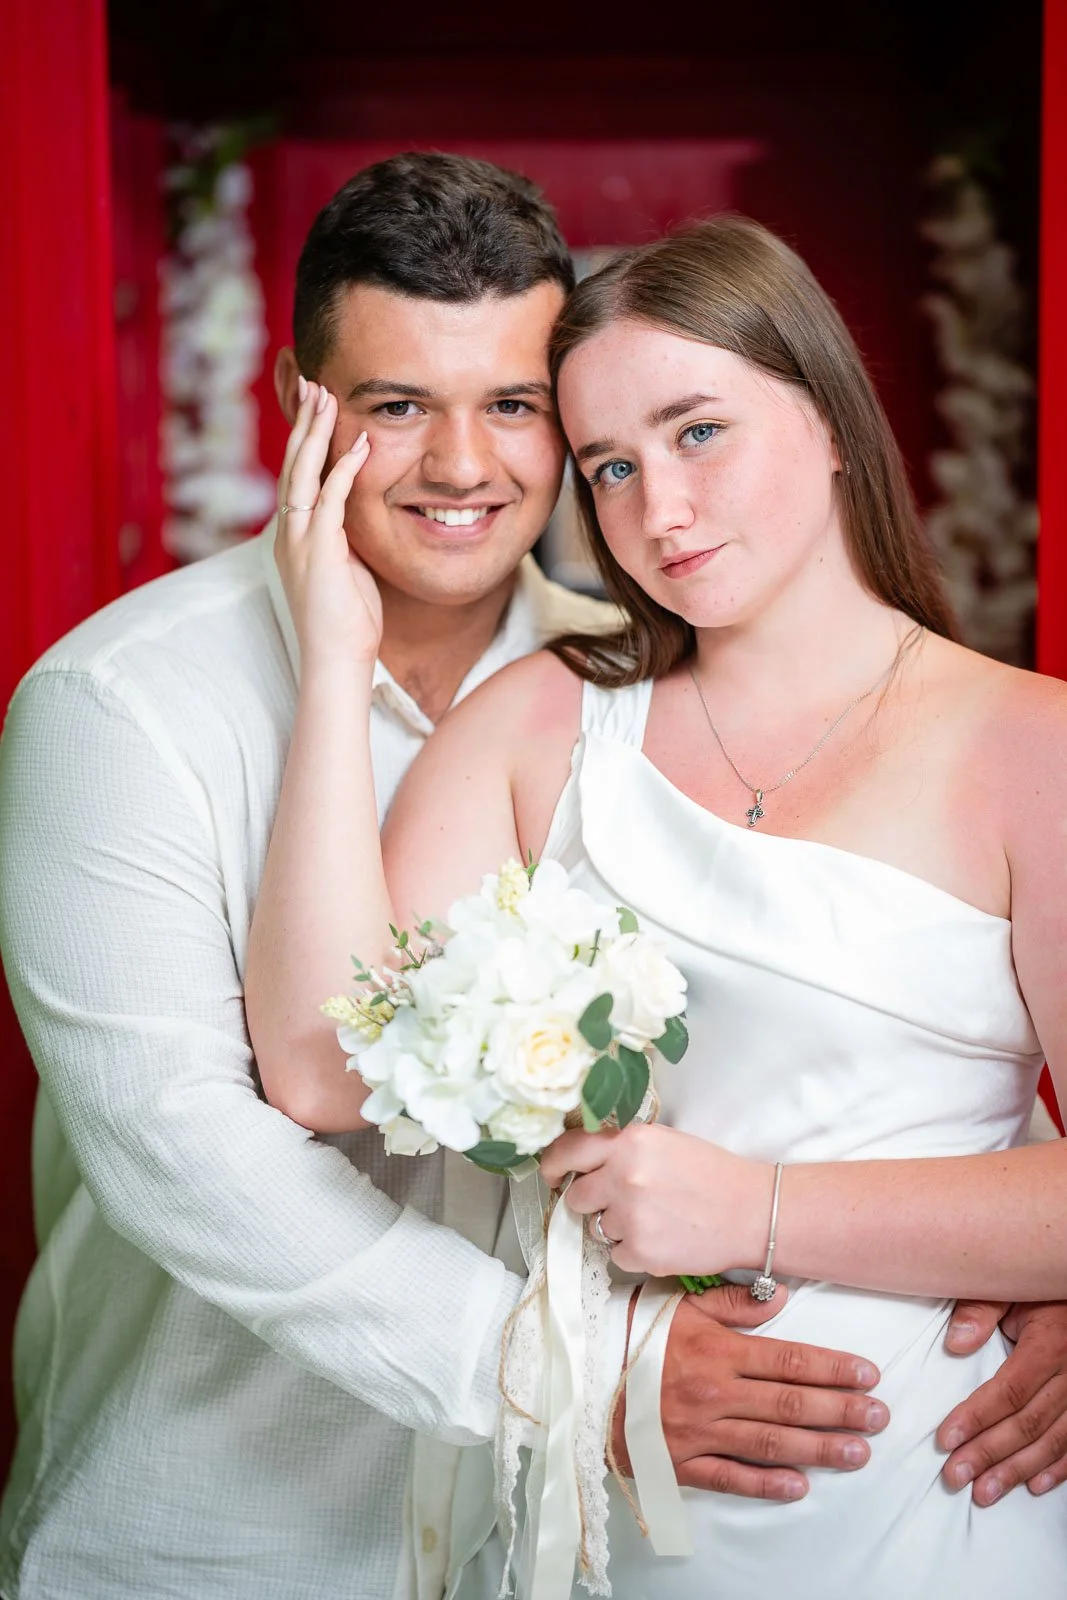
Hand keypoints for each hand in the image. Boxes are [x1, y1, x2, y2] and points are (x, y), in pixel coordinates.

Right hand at [275, 377, 380, 669]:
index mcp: (294, 536)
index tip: (312, 405)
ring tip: (325, 397)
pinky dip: (343, 470)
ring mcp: (300, 542)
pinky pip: (329, 501)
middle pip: (291, 464)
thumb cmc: (346, 623)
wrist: (336, 660)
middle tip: (311, 382)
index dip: (302, 438)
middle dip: (302, 422)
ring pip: (302, 474)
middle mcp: (289, 534)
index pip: (295, 475)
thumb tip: (355, 518)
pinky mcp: (319, 553)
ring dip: (315, 433)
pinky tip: (358, 445)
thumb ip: (344, 539)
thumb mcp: (345, 570)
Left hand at [541, 1123, 764, 1276]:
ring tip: (654, 1219)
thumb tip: (581, 1163)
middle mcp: (623, 1176)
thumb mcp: (663, 1142)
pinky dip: (634, 1252)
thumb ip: (621, 1148)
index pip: (567, 1151)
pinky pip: (616, 1256)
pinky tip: (663, 1238)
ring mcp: (630, 1217)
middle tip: (625, 1201)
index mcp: (628, 1141)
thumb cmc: (711, 1174)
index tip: (552, 1176)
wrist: (752, 1211)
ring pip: (596, 1228)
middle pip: (577, 1197)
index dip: (553, 1165)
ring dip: (616, 1227)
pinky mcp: (641, 1253)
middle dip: (594, 1201)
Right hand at [610, 1282, 888, 1500]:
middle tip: (880, 1417)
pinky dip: (765, 1484)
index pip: (789, 1360)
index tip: (869, 1374)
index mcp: (717, 1350)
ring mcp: (699, 1431)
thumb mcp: (679, 1306)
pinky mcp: (681, 1462)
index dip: (832, 1368)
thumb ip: (732, 1302)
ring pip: (770, 1442)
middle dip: (841, 1410)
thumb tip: (782, 1298)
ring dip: (819, 1449)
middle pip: (790, 1403)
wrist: (579, 1376)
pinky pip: (729, 1478)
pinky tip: (799, 1487)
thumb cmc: (633, 1334)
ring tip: (859, 1453)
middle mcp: (715, 1392)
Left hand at [938, 1300, 1066, 1504]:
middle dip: (989, 1453)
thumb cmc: (1038, 1288)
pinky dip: (1058, 1469)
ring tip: (984, 1492)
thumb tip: (955, 1343)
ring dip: (1017, 1470)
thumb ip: (981, 1309)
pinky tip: (1034, 1485)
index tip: (946, 1439)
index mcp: (1050, 1345)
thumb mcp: (1009, 1286)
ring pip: (1053, 1441)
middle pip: (1028, 1423)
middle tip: (956, 1476)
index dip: (976, 1417)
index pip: (1010, 1390)